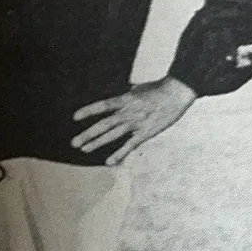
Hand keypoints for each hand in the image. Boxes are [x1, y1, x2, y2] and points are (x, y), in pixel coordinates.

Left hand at [71, 76, 195, 165]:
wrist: (176, 94)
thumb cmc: (158, 89)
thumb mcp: (138, 89)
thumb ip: (126, 96)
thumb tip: (119, 99)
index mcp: (125, 99)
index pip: (103, 106)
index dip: (88, 111)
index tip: (75, 117)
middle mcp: (128, 112)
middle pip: (104, 125)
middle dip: (88, 134)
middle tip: (74, 142)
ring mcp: (136, 124)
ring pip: (113, 135)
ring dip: (97, 143)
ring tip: (84, 149)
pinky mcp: (145, 133)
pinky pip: (129, 145)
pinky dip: (119, 154)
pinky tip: (109, 161)